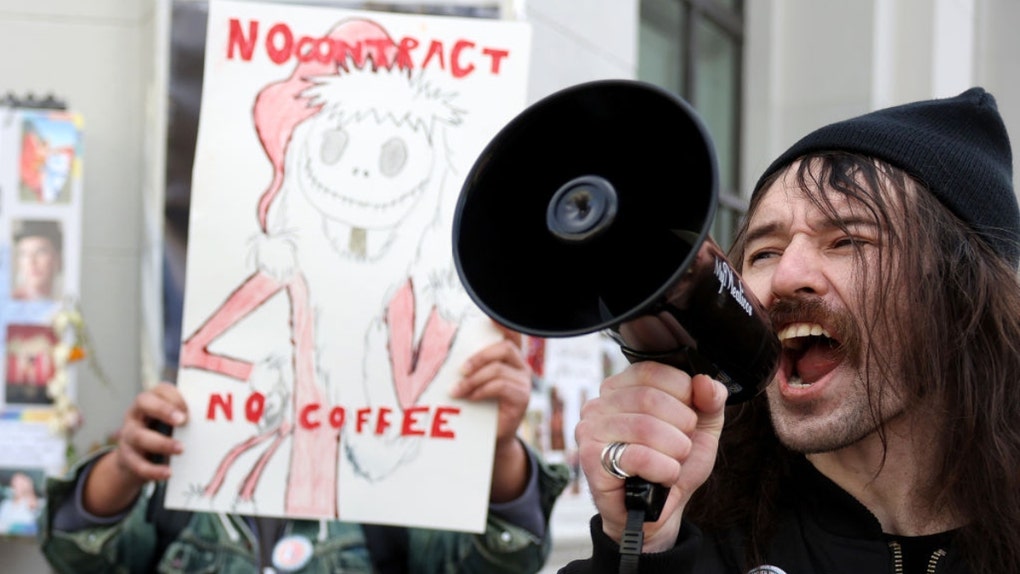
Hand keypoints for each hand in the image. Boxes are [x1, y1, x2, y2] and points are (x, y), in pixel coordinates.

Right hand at [84, 382, 188, 516]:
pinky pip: (138, 464)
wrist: (135, 459)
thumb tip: (223, 419)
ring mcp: (128, 435)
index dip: (174, 397)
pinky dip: (153, 470)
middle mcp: (135, 414)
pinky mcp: (126, 457)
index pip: (159, 390)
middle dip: (163, 410)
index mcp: (150, 401)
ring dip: (162, 443)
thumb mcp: (170, 421)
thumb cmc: (162, 432)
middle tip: (183, 420)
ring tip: (181, 449)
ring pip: (140, 436)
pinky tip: (168, 473)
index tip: (189, 409)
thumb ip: (187, 416)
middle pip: (143, 403)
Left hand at [451, 323, 531, 501]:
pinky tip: (469, 398)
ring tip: (456, 390)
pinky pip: (501, 386)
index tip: (488, 313)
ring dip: (473, 379)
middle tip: (460, 369)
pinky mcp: (522, 397)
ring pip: (499, 369)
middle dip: (479, 356)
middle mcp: (520, 365)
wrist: (490, 437)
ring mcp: (524, 381)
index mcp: (508, 356)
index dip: (502, 320)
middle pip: (504, 347)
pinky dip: (481, 390)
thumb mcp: (472, 381)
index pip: (511, 332)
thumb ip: (467, 366)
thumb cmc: (477, 405)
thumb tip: (439, 350)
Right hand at [574, 362, 726, 551]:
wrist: (656, 512)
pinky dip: (663, 470)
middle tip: (682, 446)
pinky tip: (662, 477)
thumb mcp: (702, 429)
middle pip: (650, 398)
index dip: (683, 394)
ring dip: (674, 451)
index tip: (688, 418)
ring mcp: (590, 430)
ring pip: (645, 427)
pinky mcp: (591, 458)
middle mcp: (600, 403)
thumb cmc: (672, 464)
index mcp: (622, 387)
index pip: (652, 371)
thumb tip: (705, 382)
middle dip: (681, 427)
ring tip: (673, 463)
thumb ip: (711, 400)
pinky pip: (637, 456)